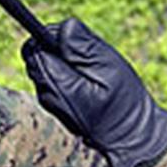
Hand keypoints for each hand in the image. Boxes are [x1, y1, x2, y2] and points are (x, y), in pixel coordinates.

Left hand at [21, 18, 166, 166]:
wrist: (130, 138)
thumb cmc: (125, 103)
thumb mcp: (110, 67)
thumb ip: (84, 46)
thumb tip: (62, 28)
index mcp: (58, 85)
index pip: (35, 48)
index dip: (51, 36)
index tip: (75, 41)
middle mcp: (47, 95)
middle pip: (35, 55)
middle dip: (55, 47)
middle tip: (87, 56)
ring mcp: (49, 102)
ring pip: (43, 65)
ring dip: (62, 60)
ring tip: (91, 71)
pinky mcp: (56, 105)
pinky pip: (52, 78)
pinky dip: (66, 72)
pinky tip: (88, 81)